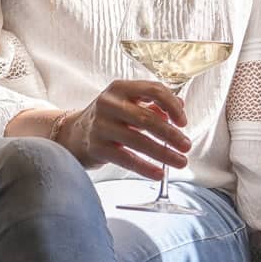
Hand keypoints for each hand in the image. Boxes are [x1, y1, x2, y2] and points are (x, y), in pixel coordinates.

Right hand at [55, 79, 192, 178]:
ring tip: (180, 161)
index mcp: (121, 88)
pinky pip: (126, 159)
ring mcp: (101, 126)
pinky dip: (145, 167)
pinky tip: (159, 172)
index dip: (172, 105)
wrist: (73, 134)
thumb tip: (180, 107)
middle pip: (147, 118)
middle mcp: (109, 104)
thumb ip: (153, 103)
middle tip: (186, 145)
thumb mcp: (127, 103)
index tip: (183, 122)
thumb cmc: (108, 118)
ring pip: (138, 140)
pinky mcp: (97, 148)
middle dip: (171, 134)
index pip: (153, 90)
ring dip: (163, 153)